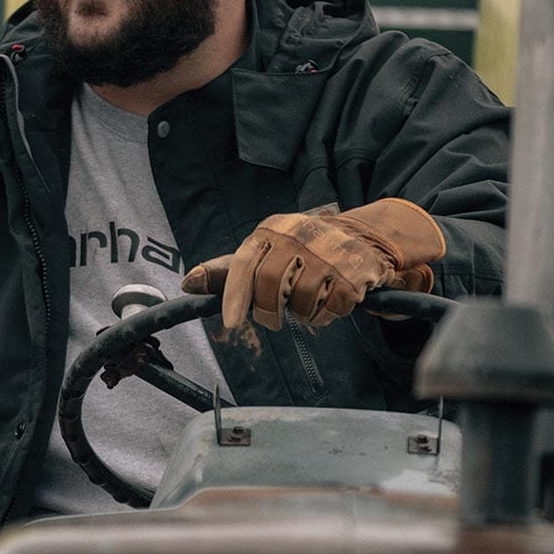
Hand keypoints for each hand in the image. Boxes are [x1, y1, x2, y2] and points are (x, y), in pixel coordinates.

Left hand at [181, 198, 444, 330]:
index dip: (235, 295)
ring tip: (306, 304)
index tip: (231, 324)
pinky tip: (329, 303)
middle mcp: (300, 235)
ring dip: (300, 314)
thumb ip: (229, 270)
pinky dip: (326, 315)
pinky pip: (330, 308)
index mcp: (274, 229)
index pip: (245, 262)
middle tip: (272, 320)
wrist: (365, 238)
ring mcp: (329, 252)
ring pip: (300, 301)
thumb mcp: (267, 250)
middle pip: (270, 286)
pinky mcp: (355, 271)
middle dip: (268, 311)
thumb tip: (188, 283)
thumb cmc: (303, 250)